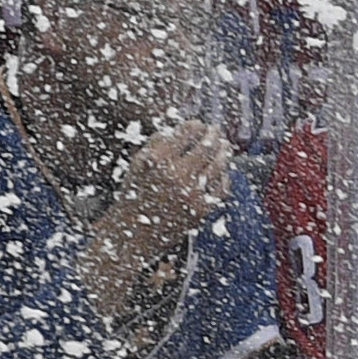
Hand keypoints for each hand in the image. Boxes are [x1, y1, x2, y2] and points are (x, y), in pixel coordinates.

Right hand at [100, 121, 233, 264]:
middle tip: (217, 131)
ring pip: (218, 165)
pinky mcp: (202, 209)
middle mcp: (176, 175)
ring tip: (225, 148)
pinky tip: (223, 172)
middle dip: (214, 135)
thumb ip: (156, 144)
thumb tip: (178, 128)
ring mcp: (191, 192)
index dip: (196, 126)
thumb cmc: (134, 196)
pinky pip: (221, 188)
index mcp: (157, 160)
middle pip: (206, 146)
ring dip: (224, 153)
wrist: (133, 234)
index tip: (199, 124)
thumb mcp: (137, 165)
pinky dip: (224, 177)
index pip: (186, 133)